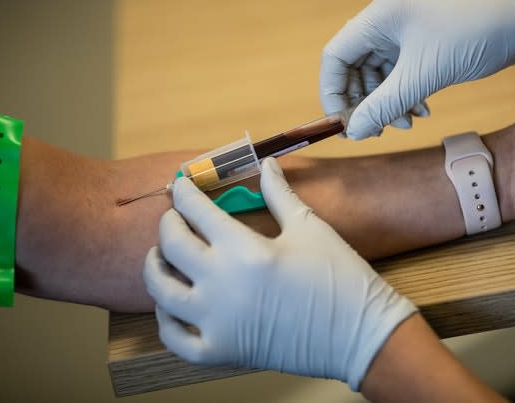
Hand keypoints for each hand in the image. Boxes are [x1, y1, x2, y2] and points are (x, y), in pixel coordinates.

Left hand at [143, 158, 415, 389]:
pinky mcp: (221, 351)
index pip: (197, 210)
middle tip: (175, 216)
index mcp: (244, 249)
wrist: (359, 334)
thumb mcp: (309, 227)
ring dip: (155, 268)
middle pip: (172, 245)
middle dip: (168, 223)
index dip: (185, 192)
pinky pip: (175, 339)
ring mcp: (217, 322)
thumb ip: (278, 194)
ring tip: (161, 256)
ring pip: (161, 292)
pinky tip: (170, 306)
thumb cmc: (339, 276)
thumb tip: (266, 163)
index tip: (182, 185)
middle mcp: (221, 284)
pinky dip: (165, 321)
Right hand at [320, 0, 514, 139]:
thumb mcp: (423, 75)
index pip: (336, 56)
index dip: (332, 92)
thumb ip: (384, 106)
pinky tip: (421, 112)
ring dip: (387, 103)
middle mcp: (387, 21)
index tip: (342, 123)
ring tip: (406, 123)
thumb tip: (353, 131)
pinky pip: (400, 74)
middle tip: (373, 129)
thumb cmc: (474, 34)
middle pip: (355, 68)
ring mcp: (405, 31)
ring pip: (379, 75)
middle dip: (363, 102)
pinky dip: (405, 95)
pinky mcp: (423, 43)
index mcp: (380, 17)